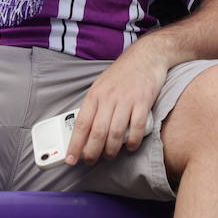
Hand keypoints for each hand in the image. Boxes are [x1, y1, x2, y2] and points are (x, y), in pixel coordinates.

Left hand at [65, 44, 167, 165]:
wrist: (147, 55)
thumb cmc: (123, 72)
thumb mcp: (102, 85)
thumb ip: (95, 105)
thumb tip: (85, 129)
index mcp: (95, 94)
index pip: (81, 124)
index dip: (75, 144)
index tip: (70, 159)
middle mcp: (109, 98)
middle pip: (97, 132)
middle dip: (92, 152)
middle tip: (90, 161)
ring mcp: (126, 100)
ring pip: (115, 133)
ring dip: (111, 150)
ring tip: (110, 155)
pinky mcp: (143, 102)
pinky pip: (137, 128)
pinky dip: (133, 141)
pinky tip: (131, 146)